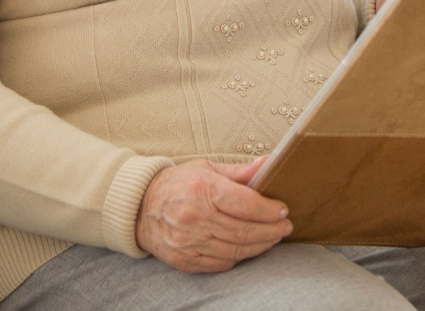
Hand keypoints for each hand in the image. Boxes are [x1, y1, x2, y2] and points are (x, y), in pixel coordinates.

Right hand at [136, 158, 291, 272]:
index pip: (246, 204)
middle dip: (271, 231)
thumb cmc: (178, 184)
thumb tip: (270, 162)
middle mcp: (194, 217)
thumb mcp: (207, 168)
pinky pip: (220, 263)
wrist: (139, 207)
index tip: (283, 210)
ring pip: (235, 250)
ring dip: (259, 246)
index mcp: (202, 189)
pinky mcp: (184, 259)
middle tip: (284, 227)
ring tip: (272, 238)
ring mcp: (188, 241)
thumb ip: (240, 171)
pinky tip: (247, 248)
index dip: (269, 210)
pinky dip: (238, 257)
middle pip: (244, 230)